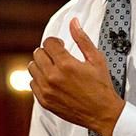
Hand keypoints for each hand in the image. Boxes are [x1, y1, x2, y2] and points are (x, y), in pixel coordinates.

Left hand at [28, 18, 123, 135]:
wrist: (102, 113)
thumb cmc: (101, 87)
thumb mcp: (96, 59)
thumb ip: (82, 39)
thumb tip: (73, 23)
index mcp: (66, 64)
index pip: (48, 43)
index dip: (55, 41)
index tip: (61, 46)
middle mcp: (53, 77)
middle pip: (38, 53)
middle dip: (48, 52)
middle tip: (58, 57)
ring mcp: (47, 90)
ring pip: (32, 68)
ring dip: (42, 65)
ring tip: (54, 69)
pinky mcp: (44, 101)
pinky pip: (32, 83)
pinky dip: (40, 80)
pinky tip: (52, 81)